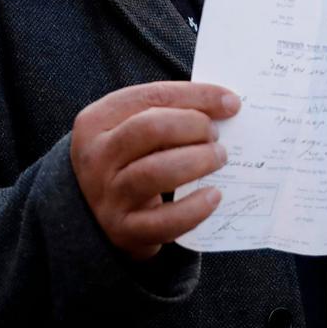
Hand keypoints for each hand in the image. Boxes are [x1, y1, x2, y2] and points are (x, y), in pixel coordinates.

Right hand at [70, 81, 238, 259]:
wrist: (97, 217)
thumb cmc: (129, 161)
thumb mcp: (134, 130)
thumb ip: (170, 113)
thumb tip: (226, 104)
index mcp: (96, 121)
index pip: (149, 97)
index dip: (195, 96)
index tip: (231, 102)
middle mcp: (95, 157)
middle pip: (149, 129)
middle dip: (193, 126)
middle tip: (216, 135)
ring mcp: (106, 196)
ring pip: (155, 172)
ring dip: (197, 161)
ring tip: (219, 158)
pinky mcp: (123, 230)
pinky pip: (163, 221)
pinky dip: (194, 208)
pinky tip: (214, 196)